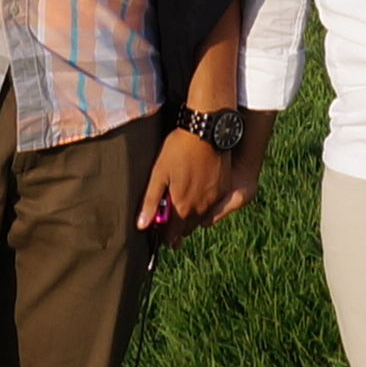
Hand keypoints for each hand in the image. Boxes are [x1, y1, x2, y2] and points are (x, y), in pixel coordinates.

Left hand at [140, 121, 254, 235]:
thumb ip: (150, 201)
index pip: (172, 234)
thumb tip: (141, 226)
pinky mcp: (224, 188)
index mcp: (183, 206)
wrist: (206, 130)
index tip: (159, 233)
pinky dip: (204, 204)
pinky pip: (213, 205)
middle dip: (177, 226)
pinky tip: (196, 191)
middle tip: (169, 216)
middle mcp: (201, 207)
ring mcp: (214, 198)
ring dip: (191, 215)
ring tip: (182, 202)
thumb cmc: (178, 149)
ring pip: (201, 217)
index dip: (165, 236)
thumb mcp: (158, 173)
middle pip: (187, 228)